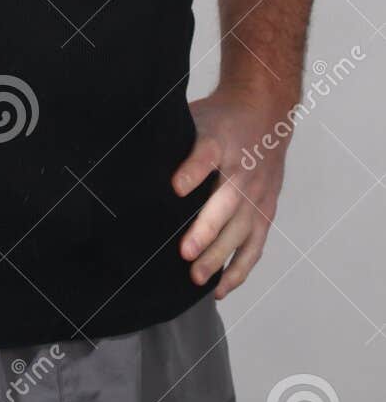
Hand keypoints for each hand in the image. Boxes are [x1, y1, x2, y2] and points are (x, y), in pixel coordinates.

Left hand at [171, 86, 288, 298]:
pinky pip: (255, 245)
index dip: (193, 171)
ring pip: (241, 231)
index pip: (206, 155)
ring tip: (196, 277)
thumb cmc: (222, 120)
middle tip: (184, 253)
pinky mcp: (266, 211)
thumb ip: (175, 140)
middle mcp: (243, 171)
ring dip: (220, 256)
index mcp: (221, 142)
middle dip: (206, 230)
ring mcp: (257, 194)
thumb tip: (135, 160)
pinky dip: (239, 269)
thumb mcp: (197, 117)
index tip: (176, 188)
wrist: (265, 112)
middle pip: (226, 203)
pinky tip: (219, 288)